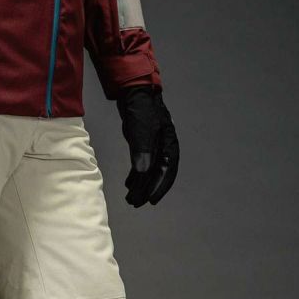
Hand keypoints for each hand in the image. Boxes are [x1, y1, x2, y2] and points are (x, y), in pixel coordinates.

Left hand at [116, 85, 179, 207]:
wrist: (134, 95)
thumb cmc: (142, 110)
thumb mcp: (142, 131)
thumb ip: (142, 152)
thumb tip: (143, 173)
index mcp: (169, 146)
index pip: (167, 172)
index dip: (160, 188)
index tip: (151, 201)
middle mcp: (163, 149)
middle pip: (157, 175)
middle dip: (146, 190)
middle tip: (136, 203)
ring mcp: (154, 147)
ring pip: (148, 172)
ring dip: (139, 185)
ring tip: (130, 198)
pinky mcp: (143, 146)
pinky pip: (141, 165)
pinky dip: (135, 176)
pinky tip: (129, 184)